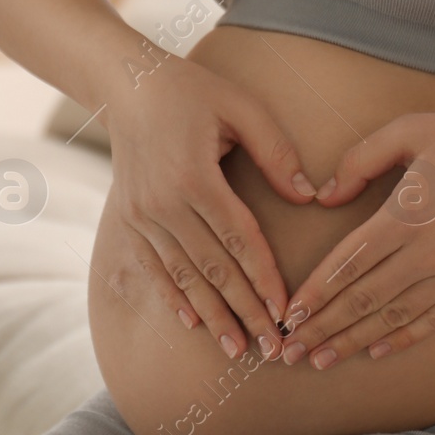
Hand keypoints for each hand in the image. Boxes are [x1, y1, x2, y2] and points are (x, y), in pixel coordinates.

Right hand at [102, 55, 315, 360]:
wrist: (126, 85)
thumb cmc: (192, 90)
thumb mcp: (241, 107)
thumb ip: (276, 152)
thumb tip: (308, 197)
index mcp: (193, 176)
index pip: (239, 240)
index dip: (265, 279)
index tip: (287, 311)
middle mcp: (162, 203)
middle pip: (212, 269)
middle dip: (245, 311)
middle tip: (273, 349)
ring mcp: (141, 215)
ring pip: (183, 276)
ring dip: (212, 315)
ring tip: (237, 349)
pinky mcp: (129, 220)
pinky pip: (154, 267)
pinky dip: (174, 297)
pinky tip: (195, 323)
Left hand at [276, 110, 434, 369]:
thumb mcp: (410, 131)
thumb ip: (360, 160)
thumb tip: (325, 196)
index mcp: (405, 215)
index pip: (348, 264)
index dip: (315, 293)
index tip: (289, 315)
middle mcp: (428, 252)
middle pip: (364, 299)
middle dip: (323, 329)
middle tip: (289, 353)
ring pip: (395, 317)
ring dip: (354, 341)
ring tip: (321, 360)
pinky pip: (433, 321)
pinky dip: (401, 338)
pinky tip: (374, 350)